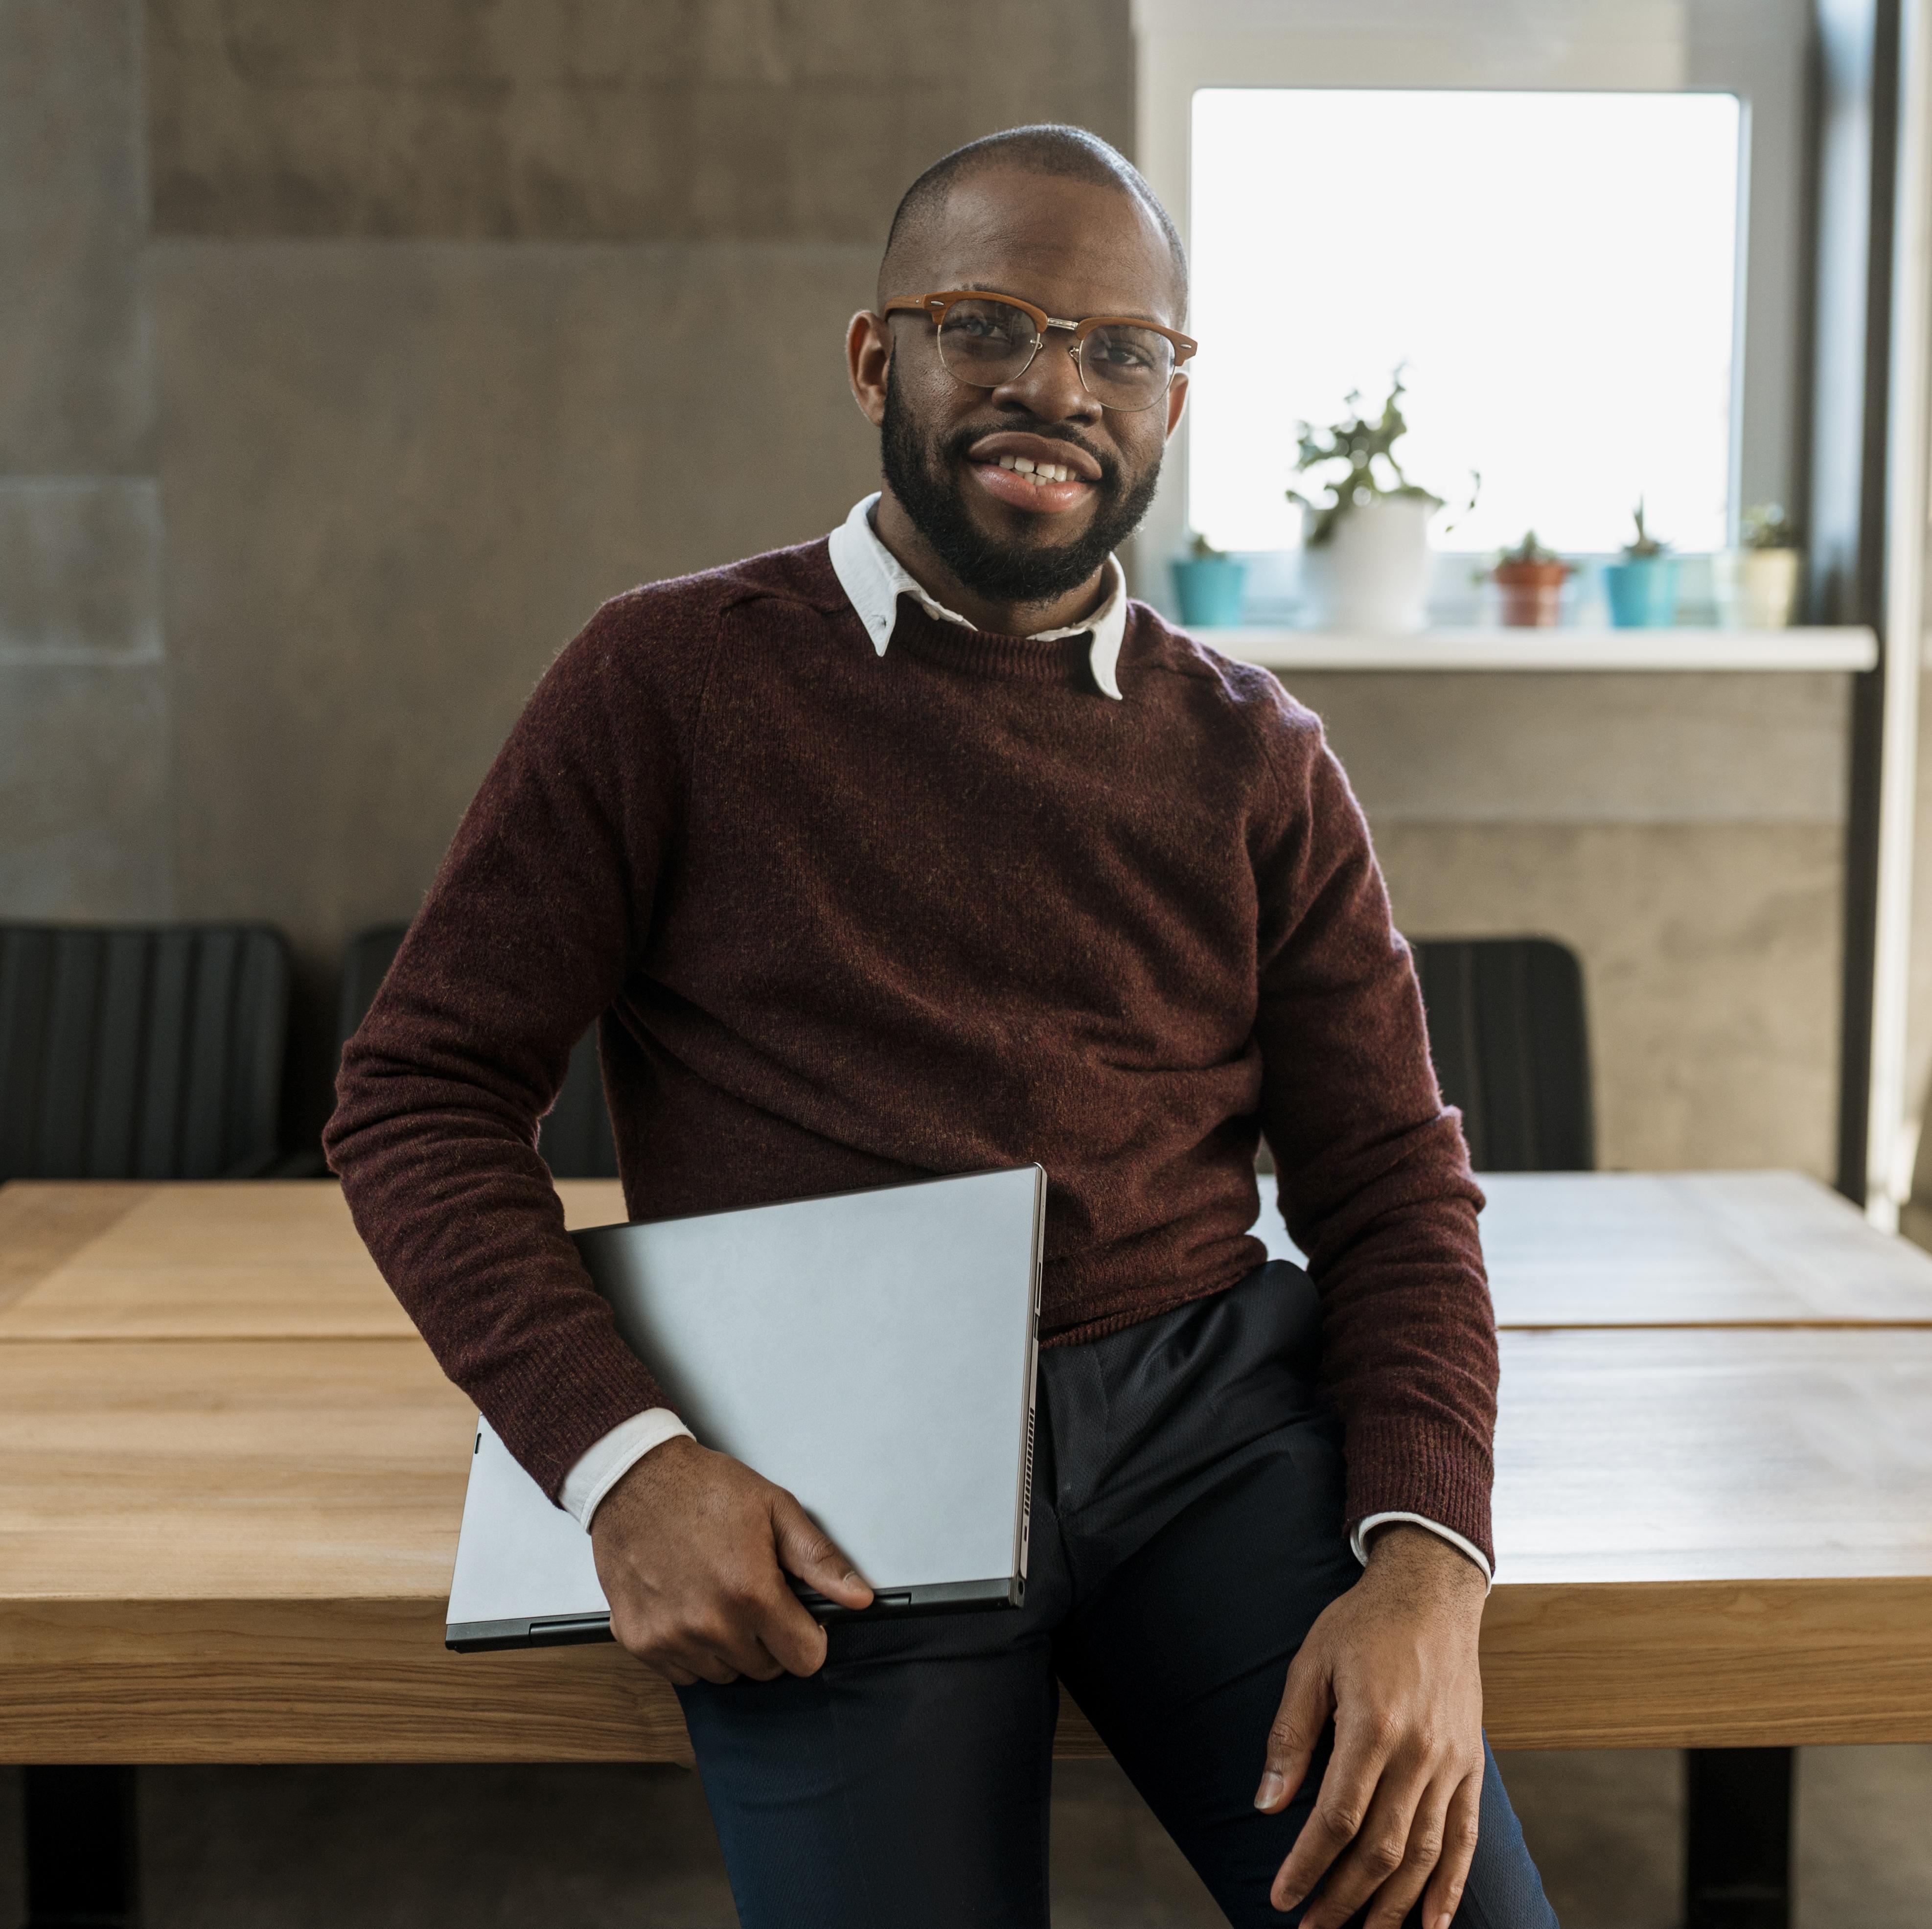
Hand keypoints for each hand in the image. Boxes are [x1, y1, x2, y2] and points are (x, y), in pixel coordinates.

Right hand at [589, 1435, 872, 1685]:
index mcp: (751, 1592)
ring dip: (729, 1647)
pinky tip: (688, 1607)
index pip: (804, 1659)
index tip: (798, 1617)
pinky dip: (692, 1650)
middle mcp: (711, 1624)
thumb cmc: (704, 1489)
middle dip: (769, 1639)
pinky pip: (684, 1673)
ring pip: (724, 1674)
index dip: (808, 1637)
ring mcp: (671, 1638)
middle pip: (765, 1670)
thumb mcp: (775, 1509)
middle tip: (753, 1595)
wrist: (633, 1479)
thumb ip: (819, 1560)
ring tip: (717, 1596)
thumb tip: (860, 1598)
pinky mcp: (640, 1642)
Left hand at [1255, 1525, 1487, 1927]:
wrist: (1432, 1593)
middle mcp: (1418, 1753)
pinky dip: (1450, 1885)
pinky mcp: (1472, 1765)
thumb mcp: (1310, 1664)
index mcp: (1373, 1726)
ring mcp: (1451, 1763)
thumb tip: (1266, 1804)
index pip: (1337, 1818)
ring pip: (1424, 1854)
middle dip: (1343, 1898)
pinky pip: (1464, 1837)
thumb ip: (1290, 1736)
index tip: (1281, 1897)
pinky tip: (1433, 1923)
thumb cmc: (1362, 1625)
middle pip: (1381, 1848)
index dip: (1307, 1865)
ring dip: (1392, 1905)